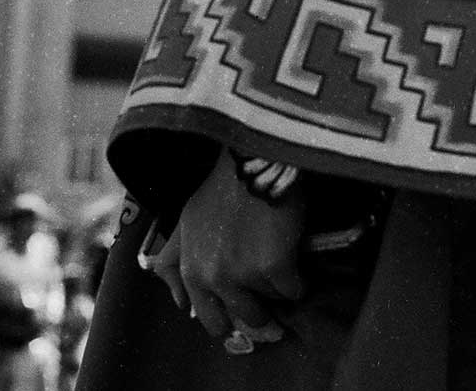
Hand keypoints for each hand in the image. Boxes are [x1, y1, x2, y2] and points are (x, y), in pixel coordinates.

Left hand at [144, 154, 303, 347]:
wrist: (255, 157)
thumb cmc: (221, 186)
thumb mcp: (187, 222)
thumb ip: (175, 263)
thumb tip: (180, 305)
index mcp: (192, 271)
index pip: (211, 319)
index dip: (232, 314)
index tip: (245, 304)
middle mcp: (215, 279)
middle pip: (244, 317)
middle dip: (258, 311)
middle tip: (270, 293)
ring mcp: (246, 275)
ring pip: (271, 304)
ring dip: (278, 291)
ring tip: (283, 265)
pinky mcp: (277, 267)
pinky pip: (294, 291)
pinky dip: (300, 281)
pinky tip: (298, 261)